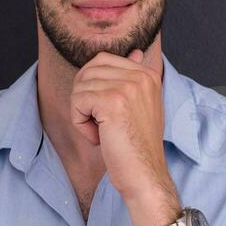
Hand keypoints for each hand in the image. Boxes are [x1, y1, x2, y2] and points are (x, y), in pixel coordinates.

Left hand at [70, 49, 172, 202]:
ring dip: (83, 113)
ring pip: (80, 87)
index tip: (110, 114)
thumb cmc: (138, 146)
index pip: (102, 60)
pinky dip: (80, 123)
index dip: (93, 87)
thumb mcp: (142, 105)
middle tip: (102, 124)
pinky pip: (77, 101)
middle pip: (88, 71)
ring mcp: (127, 87)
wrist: (144, 175)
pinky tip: (99, 138)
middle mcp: (141, 76)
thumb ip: (135, 78)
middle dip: (85, 98)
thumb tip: (135, 51)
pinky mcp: (112, 101)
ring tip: (103, 132)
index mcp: (148, 74)